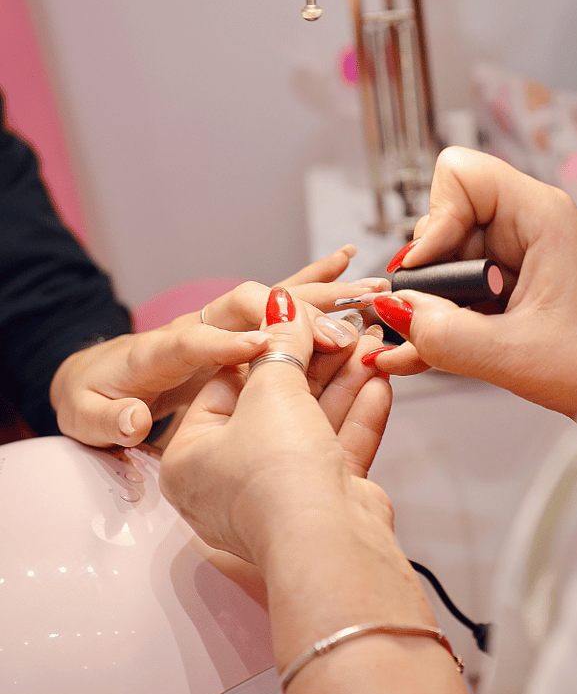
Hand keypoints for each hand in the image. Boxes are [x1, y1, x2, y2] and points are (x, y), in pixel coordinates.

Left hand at [51, 246, 389, 446]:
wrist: (100, 381)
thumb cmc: (96, 398)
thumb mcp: (87, 416)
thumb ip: (109, 420)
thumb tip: (132, 420)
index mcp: (159, 350)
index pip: (197, 339)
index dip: (230, 342)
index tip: (269, 348)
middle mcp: (200, 327)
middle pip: (251, 309)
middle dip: (298, 318)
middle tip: (341, 330)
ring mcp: (226, 326)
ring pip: (280, 301)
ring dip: (327, 293)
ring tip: (372, 287)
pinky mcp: (245, 333)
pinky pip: (287, 305)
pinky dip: (321, 287)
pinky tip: (354, 273)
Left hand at [160, 290, 480, 693]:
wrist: (327, 543)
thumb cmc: (276, 473)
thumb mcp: (270, 390)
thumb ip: (280, 342)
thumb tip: (280, 304)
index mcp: (191, 458)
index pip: (224, 386)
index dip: (263, 346)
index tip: (294, 319)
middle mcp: (230, 480)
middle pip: (274, 403)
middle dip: (314, 362)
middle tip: (341, 330)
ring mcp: (278, 494)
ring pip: (312, 424)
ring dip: (343, 382)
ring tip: (369, 344)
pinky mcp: (321, 503)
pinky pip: (336, 448)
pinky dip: (358, 414)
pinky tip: (380, 381)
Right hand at [365, 148, 576, 417]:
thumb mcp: (514, 354)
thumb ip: (445, 334)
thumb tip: (394, 309)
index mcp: (540, 216)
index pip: (460, 174)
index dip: (435, 220)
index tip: (431, 272)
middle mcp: (525, 228)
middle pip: (443, 222)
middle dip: (427, 274)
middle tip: (428, 318)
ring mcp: (513, 260)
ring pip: (443, 262)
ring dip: (426, 306)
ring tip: (421, 347)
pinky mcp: (505, 291)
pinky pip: (454, 293)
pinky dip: (434, 322)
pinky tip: (416, 354)